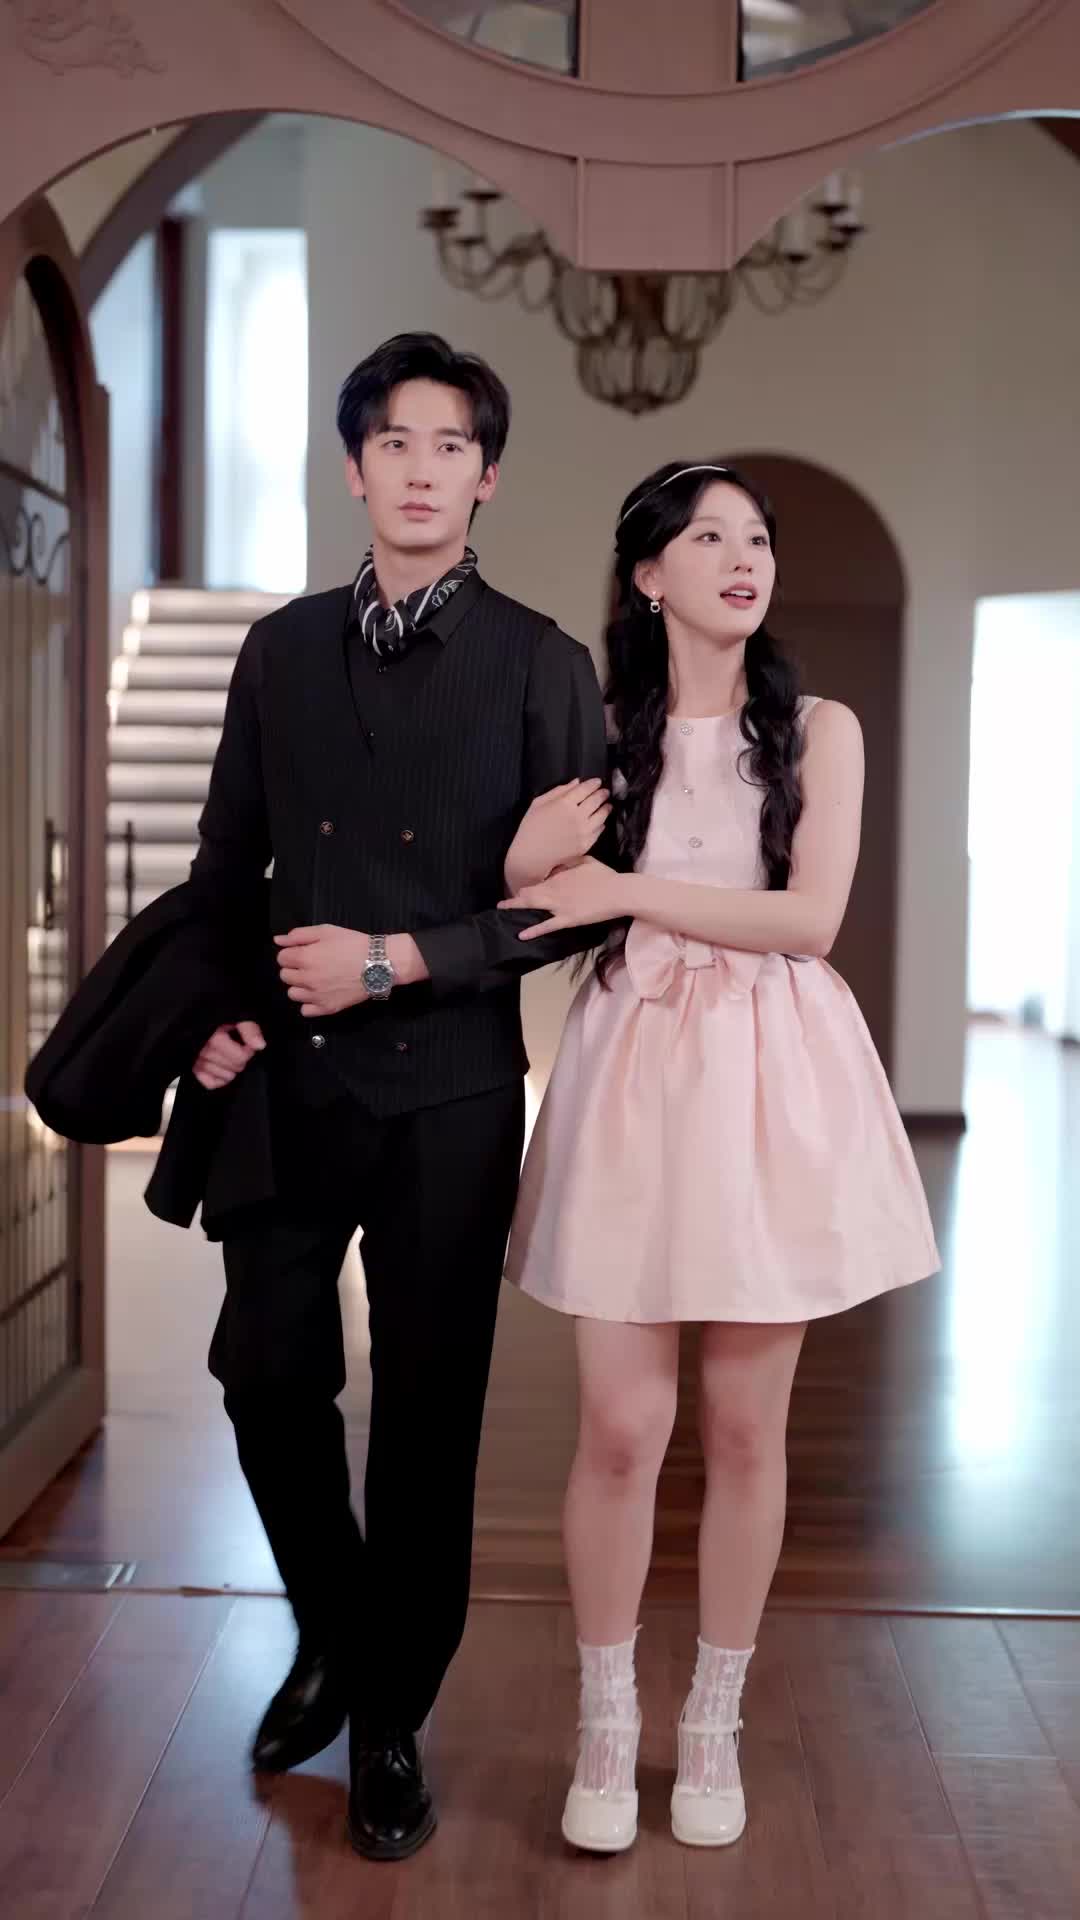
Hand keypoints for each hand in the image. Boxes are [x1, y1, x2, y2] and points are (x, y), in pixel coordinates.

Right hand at [193, 1021, 265, 1090]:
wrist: (201, 1016)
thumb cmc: (222, 1016)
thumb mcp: (239, 1016)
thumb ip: (249, 1029)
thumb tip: (260, 1045)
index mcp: (214, 1039)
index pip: (241, 1057)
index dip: (248, 1050)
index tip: (246, 1043)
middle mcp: (204, 1051)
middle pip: (236, 1067)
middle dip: (240, 1059)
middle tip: (236, 1048)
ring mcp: (198, 1062)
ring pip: (226, 1077)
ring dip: (231, 1068)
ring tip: (228, 1056)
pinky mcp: (194, 1070)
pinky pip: (211, 1083)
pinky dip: (219, 1079)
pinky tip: (222, 1068)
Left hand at [274, 924, 369, 1016]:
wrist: (379, 963)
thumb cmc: (354, 945)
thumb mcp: (326, 931)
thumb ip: (299, 935)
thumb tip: (278, 941)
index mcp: (305, 958)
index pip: (281, 958)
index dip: (292, 953)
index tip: (304, 952)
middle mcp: (307, 979)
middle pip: (285, 976)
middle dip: (295, 969)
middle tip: (312, 964)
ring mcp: (316, 996)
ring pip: (293, 994)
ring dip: (300, 986)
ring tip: (316, 979)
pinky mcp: (327, 1008)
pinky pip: (305, 1011)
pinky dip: (309, 1003)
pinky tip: (320, 993)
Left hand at [498, 857, 627, 938]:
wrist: (618, 892)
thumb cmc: (606, 876)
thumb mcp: (586, 861)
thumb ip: (570, 862)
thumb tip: (560, 865)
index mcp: (559, 875)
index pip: (537, 881)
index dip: (527, 886)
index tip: (521, 890)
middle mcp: (554, 889)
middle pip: (529, 892)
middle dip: (515, 897)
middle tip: (504, 902)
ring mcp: (559, 905)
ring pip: (532, 905)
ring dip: (515, 907)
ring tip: (503, 909)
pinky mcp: (567, 919)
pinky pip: (547, 926)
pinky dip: (533, 930)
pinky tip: (521, 935)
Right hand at [504, 778, 610, 892]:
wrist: (531, 856)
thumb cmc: (531, 828)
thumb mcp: (539, 803)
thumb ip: (558, 791)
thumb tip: (576, 782)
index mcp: (564, 804)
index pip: (585, 789)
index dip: (593, 783)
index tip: (597, 781)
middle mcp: (577, 816)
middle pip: (596, 800)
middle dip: (602, 793)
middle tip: (605, 791)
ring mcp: (583, 831)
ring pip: (602, 815)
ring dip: (606, 808)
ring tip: (607, 805)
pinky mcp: (586, 844)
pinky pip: (598, 831)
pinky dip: (601, 824)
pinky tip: (600, 821)